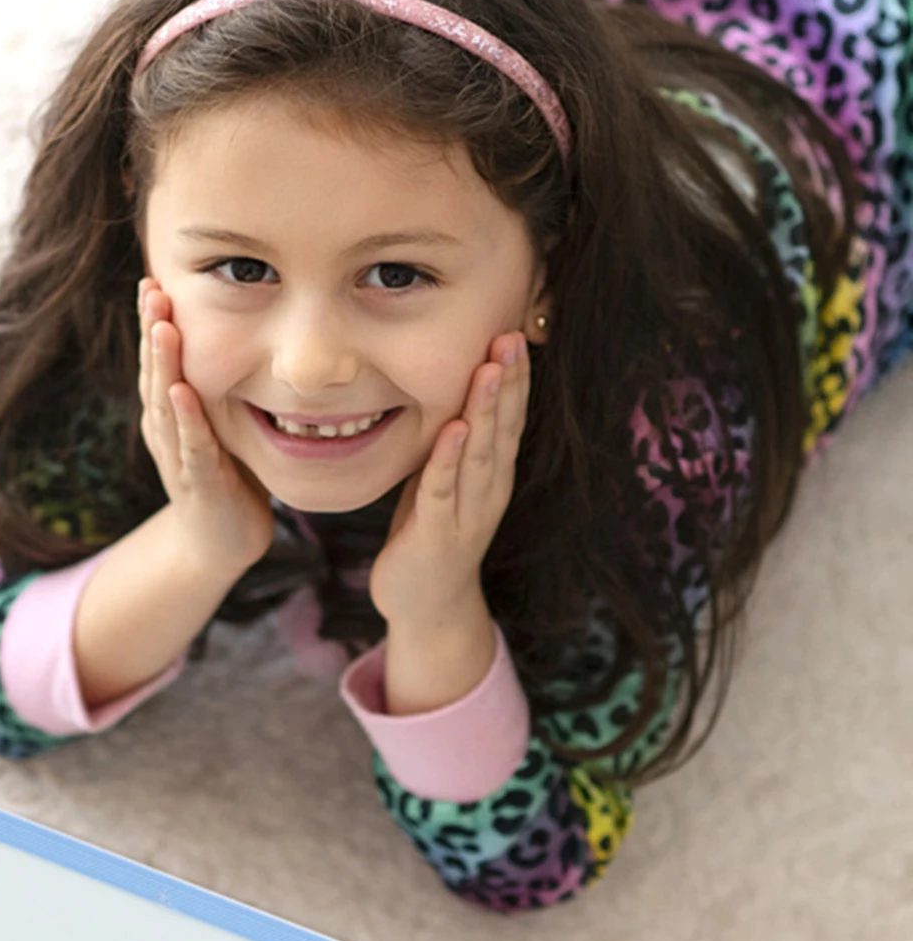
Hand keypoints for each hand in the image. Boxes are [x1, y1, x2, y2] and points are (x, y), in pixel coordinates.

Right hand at [138, 276, 274, 572]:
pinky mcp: (198, 483)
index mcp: (169, 416)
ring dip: (163, 364)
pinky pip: (190, 446)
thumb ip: (222, 390)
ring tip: (160, 326)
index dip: (154, 324)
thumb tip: (250, 338)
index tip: (154, 282)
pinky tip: (181, 391)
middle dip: (151, 330)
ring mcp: (178, 457)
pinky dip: (185, 418)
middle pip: (154, 374)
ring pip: (165, 404)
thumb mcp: (223, 426)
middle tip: (149, 287)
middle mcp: (166, 431)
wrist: (219, 545)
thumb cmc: (227, 481)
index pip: (159, 363)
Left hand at [369, 331, 528, 630]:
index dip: (514, 378)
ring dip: (485, 411)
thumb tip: (447, 393)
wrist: (427, 608)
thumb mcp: (442, 483)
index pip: (508, 419)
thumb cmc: (430, 537)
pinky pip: (441, 493)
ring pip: (479, 455)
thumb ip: (450, 445)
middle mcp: (488, 492)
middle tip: (511, 336)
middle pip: (502, 429)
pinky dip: (447, 461)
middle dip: (508, 382)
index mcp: (491, 476)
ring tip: (490, 370)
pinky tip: (453, 431)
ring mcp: (466, 516)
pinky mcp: (436, 537)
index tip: (513, 332)